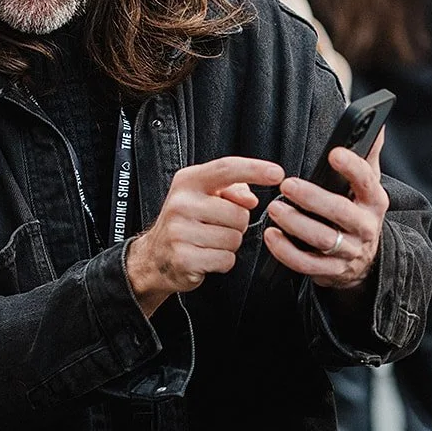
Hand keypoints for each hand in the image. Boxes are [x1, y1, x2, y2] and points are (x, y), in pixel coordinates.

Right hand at [125, 156, 284, 315]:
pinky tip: (206, 256)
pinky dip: (222, 262)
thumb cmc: (185, 223)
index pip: (226, 169)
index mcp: (188, 182)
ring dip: (229, 245)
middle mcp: (182, 203)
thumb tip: (250, 198)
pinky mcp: (184, 258)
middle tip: (216, 227)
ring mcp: (180, 231)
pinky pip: (226, 259)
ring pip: (234, 239)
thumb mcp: (203, 196)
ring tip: (209, 242)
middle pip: (239, 213)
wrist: (154, 256)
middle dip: (237, 225)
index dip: (255, 169)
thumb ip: (231, 189)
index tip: (277, 174)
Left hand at [264, 131, 387, 289]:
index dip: (352, 167)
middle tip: (287, 185)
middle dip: (313, 198)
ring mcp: (349, 251)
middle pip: (340, 212)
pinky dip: (286, 252)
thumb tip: (378, 125)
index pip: (367, 182)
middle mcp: (365, 227)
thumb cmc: (357, 211)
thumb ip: (368, 155)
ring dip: (296, 224)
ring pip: (322, 239)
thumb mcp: (368, 186)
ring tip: (274, 209)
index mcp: (375, 201)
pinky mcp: (331, 271)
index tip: (334, 153)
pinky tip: (271, 236)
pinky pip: (307, 264)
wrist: (363, 260)